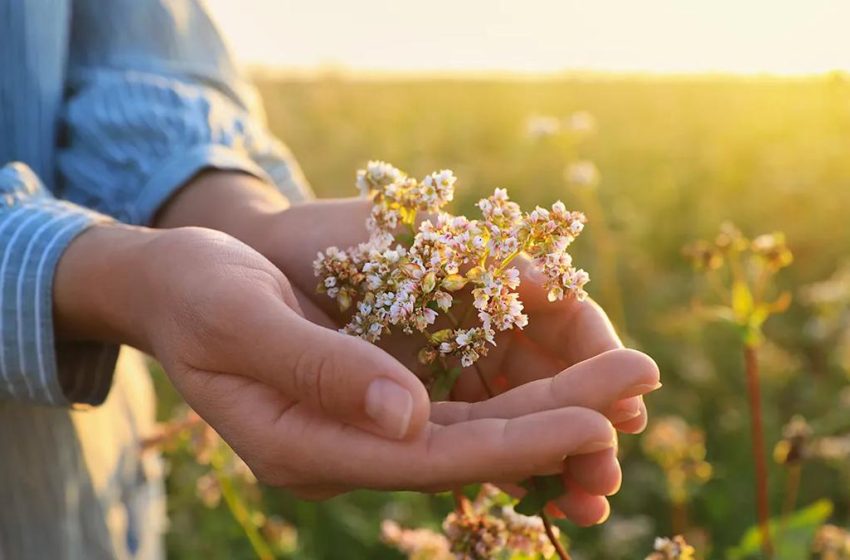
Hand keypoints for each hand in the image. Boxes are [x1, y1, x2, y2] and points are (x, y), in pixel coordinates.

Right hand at [154, 172, 660, 524]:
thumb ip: (319, 369)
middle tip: (642, 381)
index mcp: (306, 444)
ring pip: (474, 423)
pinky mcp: (376, 390)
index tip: (596, 420)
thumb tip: (408, 418)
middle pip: (470, 444)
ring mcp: (363, 420)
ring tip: (628, 374)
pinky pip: (459, 398)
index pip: (431, 457)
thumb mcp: (239, 319)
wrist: (174, 282)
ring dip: (552, 399)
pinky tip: (570, 365)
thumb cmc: (194, 293)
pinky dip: (515, 383)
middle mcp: (345, 445)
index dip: (517, 441)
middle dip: (559, 416)